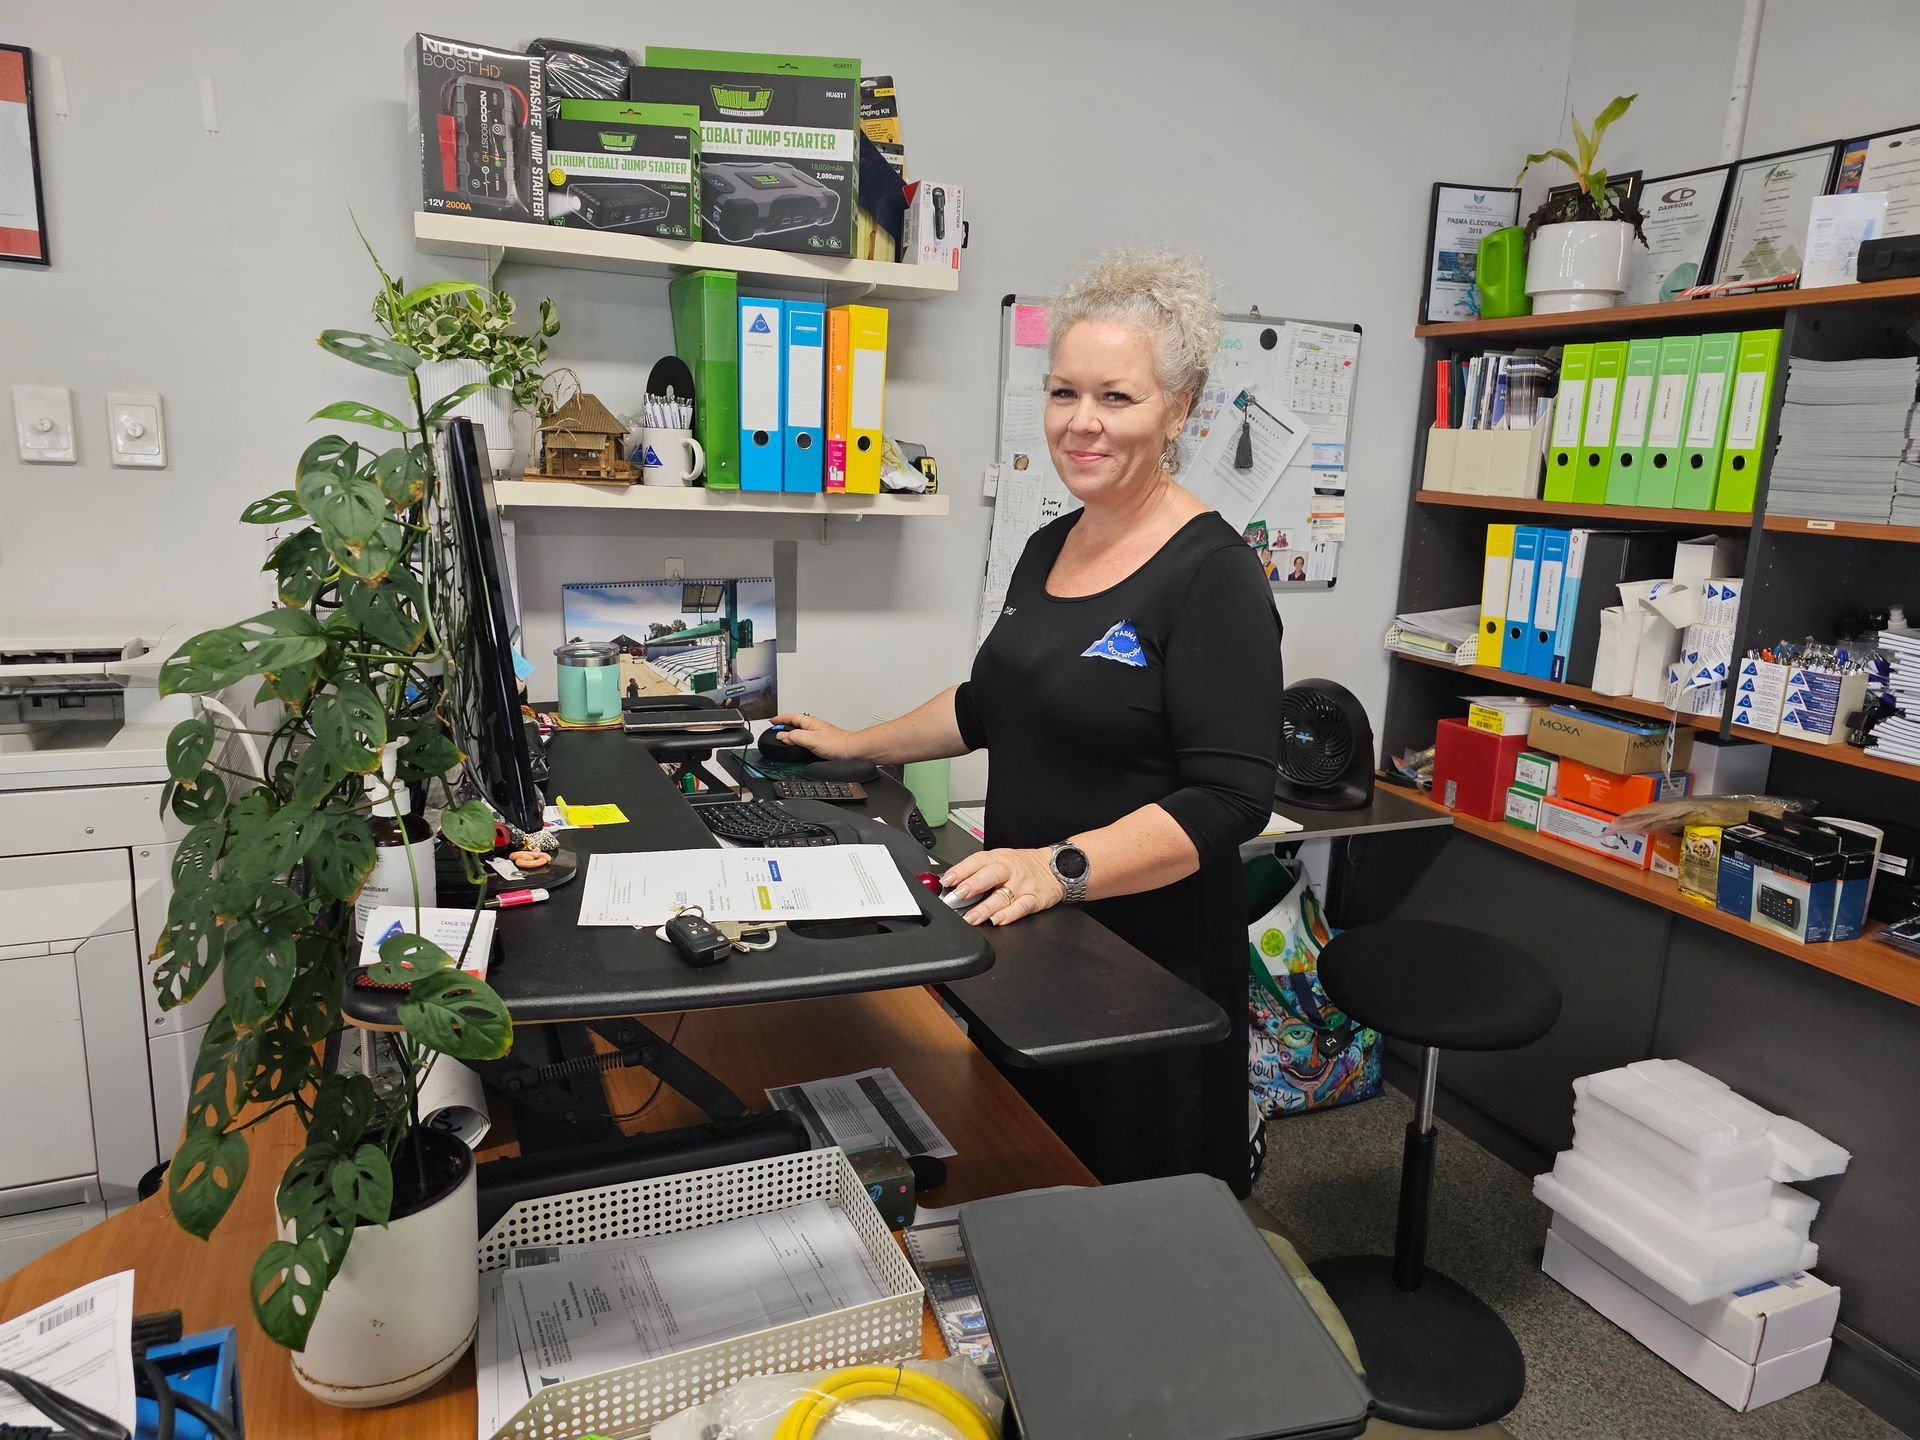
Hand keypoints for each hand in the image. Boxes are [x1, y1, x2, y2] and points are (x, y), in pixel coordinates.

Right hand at [765, 712, 863, 760]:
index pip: (791, 717)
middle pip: (795, 722)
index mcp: (810, 723)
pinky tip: (800, 745)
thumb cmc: (838, 744)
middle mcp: (814, 726)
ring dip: (792, 732)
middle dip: (784, 724)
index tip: (771, 721)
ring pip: (801, 730)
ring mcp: (819, 734)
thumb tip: (781, 735)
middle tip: (775, 729)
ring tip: (784, 737)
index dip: (780, 719)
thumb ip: (795, 737)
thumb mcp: (811, 740)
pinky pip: (806, 738)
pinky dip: (799, 740)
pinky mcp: (823, 742)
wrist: (853, 751)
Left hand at [941, 847, 1065, 926]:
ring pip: (1002, 896)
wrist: (1057, 866)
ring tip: (971, 917)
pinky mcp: (1035, 898)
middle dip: (972, 885)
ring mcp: (1022, 885)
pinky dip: (1009, 914)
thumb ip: (978, 871)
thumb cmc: (1024, 865)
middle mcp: (1010, 870)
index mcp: (998, 858)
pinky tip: (998, 920)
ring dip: (985, 908)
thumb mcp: (1001, 860)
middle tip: (957, 896)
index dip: (960, 870)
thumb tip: (951, 884)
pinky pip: (1021, 907)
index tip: (946, 881)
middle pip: (990, 875)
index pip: (977, 861)